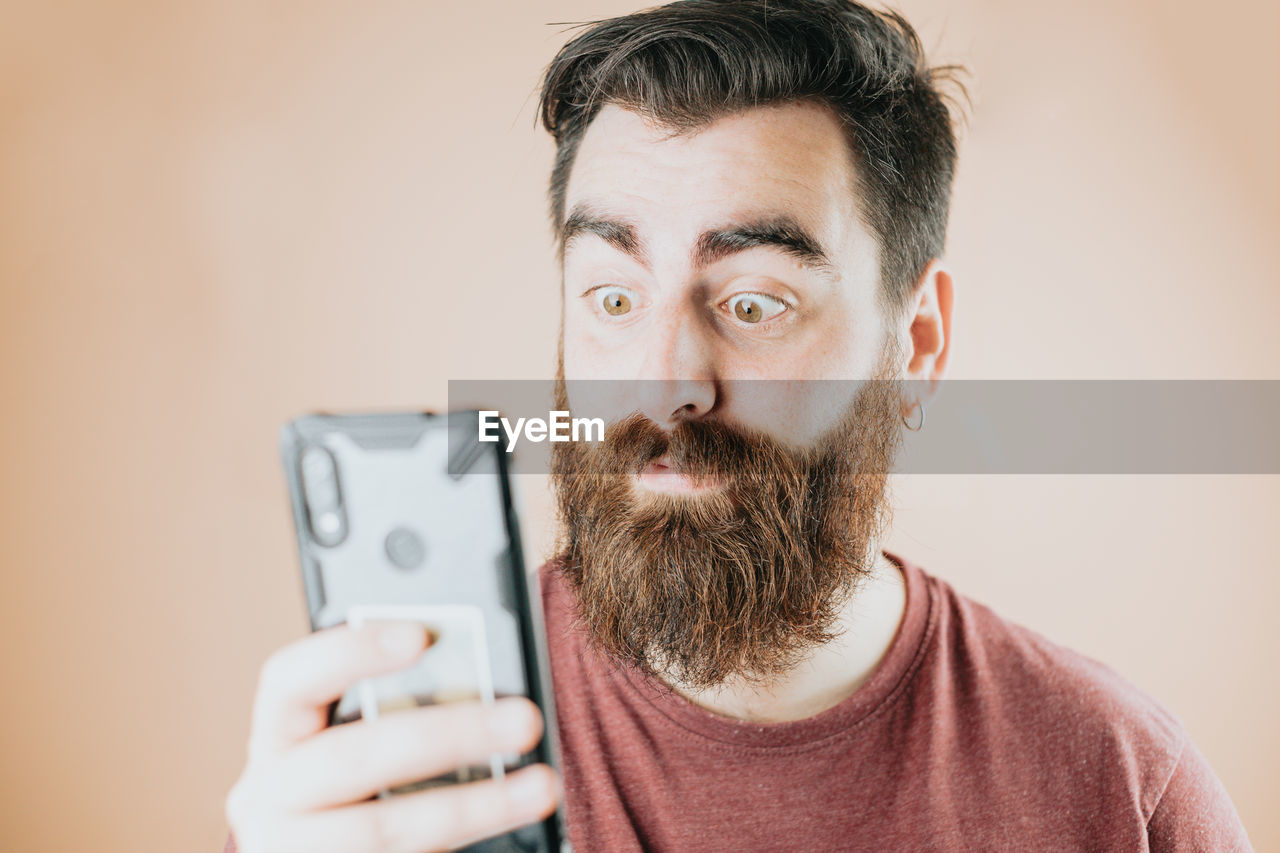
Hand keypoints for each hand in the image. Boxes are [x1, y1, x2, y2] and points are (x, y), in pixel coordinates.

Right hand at [225, 622, 559, 852]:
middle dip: (448, 735)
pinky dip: (463, 846)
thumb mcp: (359, 733)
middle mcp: (272, 793)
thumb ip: (398, 698)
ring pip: (383, 829)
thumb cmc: (359, 782)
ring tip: (541, 785)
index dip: (351, 650)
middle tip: (524, 719)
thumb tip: (481, 663)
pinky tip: (515, 828)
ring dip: (472, 806)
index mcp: (280, 732)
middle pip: (354, 757)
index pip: (291, 678)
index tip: (421, 633)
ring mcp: (296, 848)